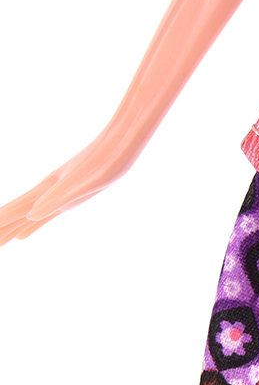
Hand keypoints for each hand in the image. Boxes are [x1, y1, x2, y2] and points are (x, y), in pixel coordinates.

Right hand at [0, 132, 135, 244]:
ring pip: (30, 214)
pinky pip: (47, 213)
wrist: (120, 144)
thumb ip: (57, 197)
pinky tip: (28, 228)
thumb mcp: (83, 182)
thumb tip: (32, 215)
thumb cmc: (105, 161)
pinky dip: (34, 222)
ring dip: (15, 226)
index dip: (2, 220)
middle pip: (19, 213)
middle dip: (4, 227)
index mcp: (49, 188)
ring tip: (3, 240)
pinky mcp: (71, 195)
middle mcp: (50, 191)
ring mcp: (59, 193)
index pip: (17, 208)